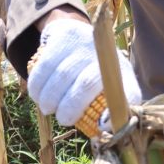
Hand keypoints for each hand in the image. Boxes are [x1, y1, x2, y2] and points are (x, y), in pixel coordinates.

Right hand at [27, 17, 141, 125]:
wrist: (79, 36)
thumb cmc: (95, 74)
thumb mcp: (109, 88)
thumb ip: (109, 110)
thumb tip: (103, 129)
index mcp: (122, 73)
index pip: (126, 92)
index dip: (112, 112)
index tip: (99, 126)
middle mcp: (107, 54)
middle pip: (86, 83)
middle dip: (70, 107)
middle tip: (62, 119)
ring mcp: (87, 41)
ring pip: (62, 75)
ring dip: (50, 98)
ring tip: (47, 108)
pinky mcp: (65, 35)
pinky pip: (46, 64)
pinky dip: (38, 85)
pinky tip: (37, 94)